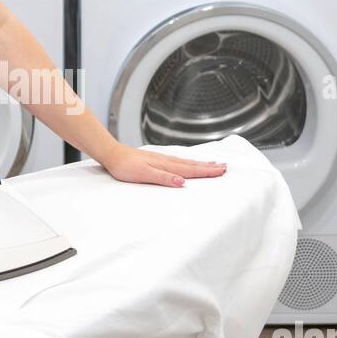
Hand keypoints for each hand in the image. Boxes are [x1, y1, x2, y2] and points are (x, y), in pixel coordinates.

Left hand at [96, 142, 226, 187]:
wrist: (112, 154)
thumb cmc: (125, 166)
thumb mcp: (144, 174)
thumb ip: (163, 178)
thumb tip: (182, 182)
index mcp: (165, 165)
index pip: (190, 170)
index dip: (206, 172)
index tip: (221, 171)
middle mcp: (166, 161)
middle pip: (192, 165)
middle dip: (208, 167)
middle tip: (224, 167)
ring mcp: (162, 159)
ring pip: (186, 162)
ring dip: (200, 164)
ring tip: (213, 164)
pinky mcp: (156, 160)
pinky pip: (178, 161)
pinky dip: (188, 162)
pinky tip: (189, 163)